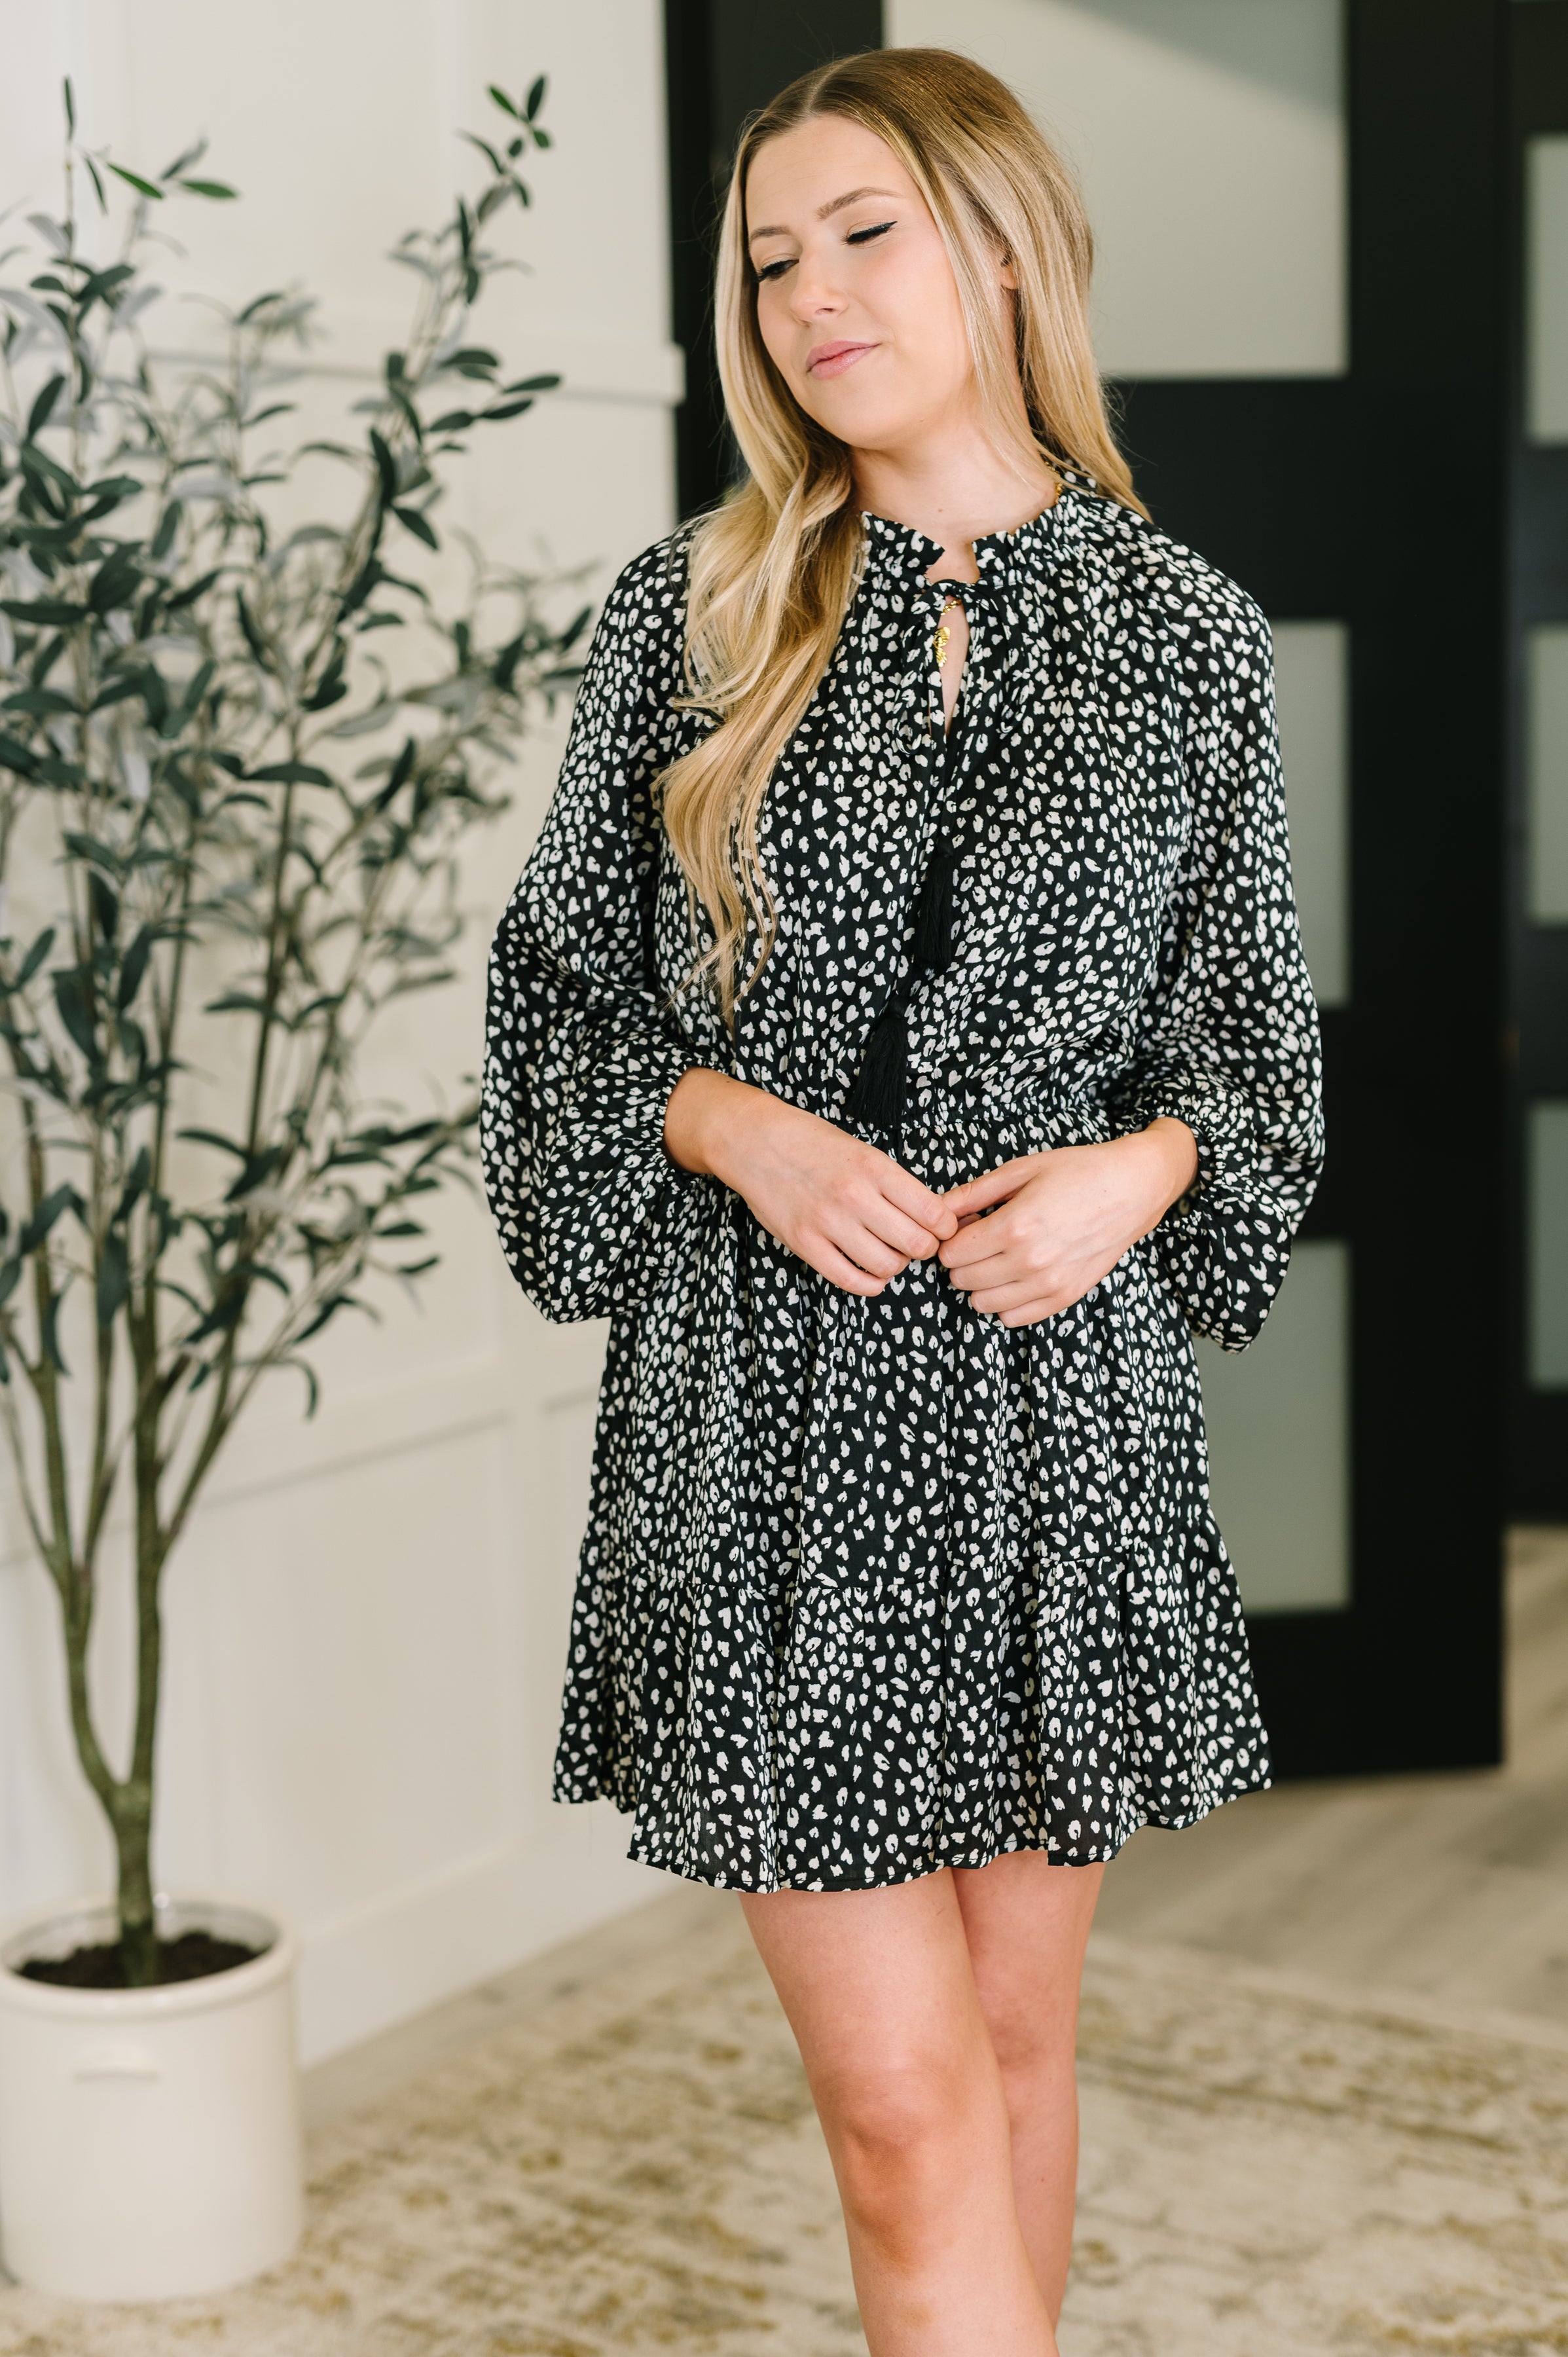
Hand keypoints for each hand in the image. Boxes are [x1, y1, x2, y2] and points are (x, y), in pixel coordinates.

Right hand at [663, 1067, 959, 1297]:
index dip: (946, 1228)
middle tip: (918, 1244)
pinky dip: (870, 1284)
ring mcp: (828, 1221)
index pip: (934, 1212)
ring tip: (890, 1255)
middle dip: (925, 1249)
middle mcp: (855, 1195)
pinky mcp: (804, 1243)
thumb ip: (893, 1183)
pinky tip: (872, 1275)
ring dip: (896, 1266)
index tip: (941, 1229)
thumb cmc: (812, 1143)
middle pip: (916, 1243)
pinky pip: (849, 1279)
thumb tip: (932, 1215)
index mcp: (875, 1167)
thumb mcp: (862, 1150)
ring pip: (886, 1265)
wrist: (755, 1141)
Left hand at [936, 1119, 1198, 1327]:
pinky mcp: (1065, 1296)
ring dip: (980, 1283)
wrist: (1133, 1188)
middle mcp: (1030, 1262)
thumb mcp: (1021, 1170)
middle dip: (962, 1260)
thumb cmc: (1078, 1172)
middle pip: (962, 1280)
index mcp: (1014, 1227)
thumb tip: (937, 1210)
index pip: (952, 1253)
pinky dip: (1005, 1303)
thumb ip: (973, 1193)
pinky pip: (1014, 1319)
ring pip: (983, 1304)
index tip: (963, 1227)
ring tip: (997, 1258)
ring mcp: (1049, 1284)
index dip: (949, 1240)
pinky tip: (1015, 1277)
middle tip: (978, 1241)